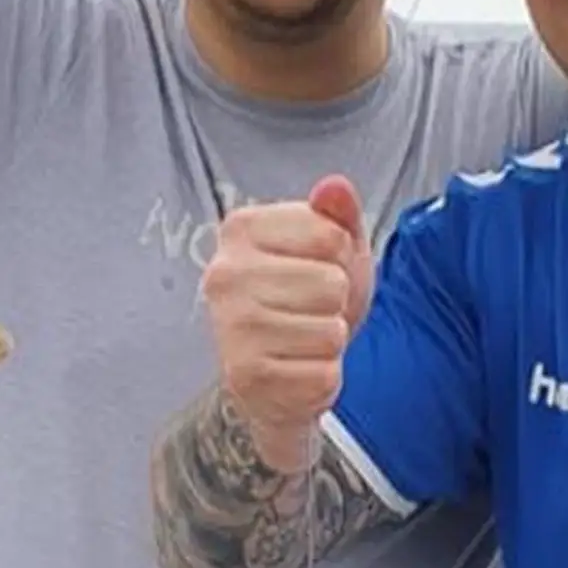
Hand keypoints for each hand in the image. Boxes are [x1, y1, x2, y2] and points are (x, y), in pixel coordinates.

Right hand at [202, 175, 373, 472]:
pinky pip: (324, 376)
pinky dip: (322, 379)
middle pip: (332, 285)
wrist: (279, 371)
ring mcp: (230, 327)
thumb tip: (334, 187)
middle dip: (337, 304)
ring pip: (331, 333)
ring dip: (330, 342)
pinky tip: (297, 370)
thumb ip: (338, 213)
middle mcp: (224, 274)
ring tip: (303, 339)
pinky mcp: (244, 377)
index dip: (342, 257)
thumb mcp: (333, 247)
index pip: (331, 235)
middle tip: (311, 310)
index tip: (318, 268)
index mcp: (241, 229)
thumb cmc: (308, 299)